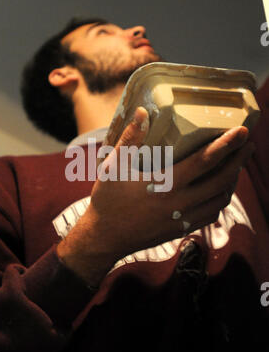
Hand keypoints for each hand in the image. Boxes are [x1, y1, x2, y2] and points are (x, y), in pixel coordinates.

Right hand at [58, 107, 253, 285]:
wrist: (104, 238)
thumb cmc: (107, 200)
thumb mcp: (113, 167)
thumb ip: (129, 139)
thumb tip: (143, 113)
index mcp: (165, 184)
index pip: (204, 161)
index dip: (226, 145)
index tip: (243, 131)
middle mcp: (179, 203)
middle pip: (221, 180)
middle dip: (238, 161)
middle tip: (248, 144)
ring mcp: (182, 219)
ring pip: (219, 200)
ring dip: (231, 181)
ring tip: (235, 165)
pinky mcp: (181, 230)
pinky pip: (210, 215)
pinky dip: (219, 200)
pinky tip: (218, 190)